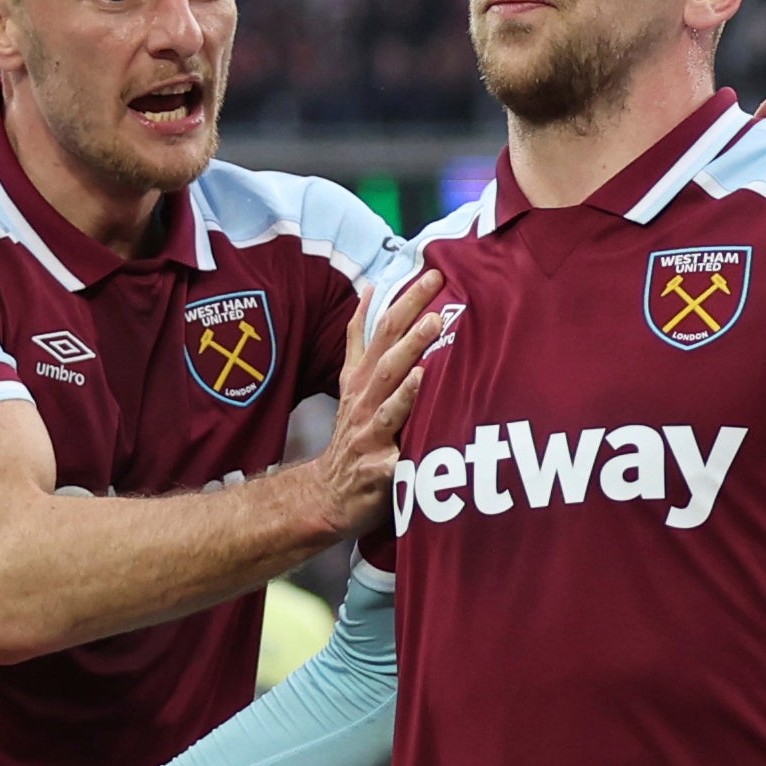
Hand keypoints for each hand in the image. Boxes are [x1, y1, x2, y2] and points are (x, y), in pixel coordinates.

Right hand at [313, 273, 443, 536]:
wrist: (327, 493)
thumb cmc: (353, 433)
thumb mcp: (352, 380)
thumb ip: (361, 338)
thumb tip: (369, 290)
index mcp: (362, 378)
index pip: (385, 331)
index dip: (407, 301)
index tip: (434, 273)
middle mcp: (364, 401)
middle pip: (388, 360)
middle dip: (412, 332)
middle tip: (438, 309)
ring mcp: (368, 434)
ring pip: (389, 402)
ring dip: (409, 376)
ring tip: (428, 358)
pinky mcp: (377, 468)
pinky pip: (393, 456)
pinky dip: (402, 444)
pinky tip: (413, 438)